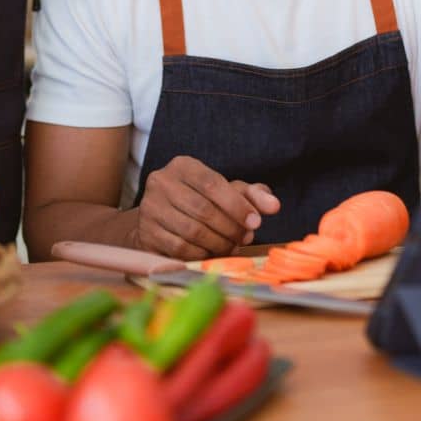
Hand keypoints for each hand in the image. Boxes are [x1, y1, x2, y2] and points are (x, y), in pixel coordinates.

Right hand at [134, 155, 280, 260]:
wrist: (162, 218)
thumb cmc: (200, 201)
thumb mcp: (227, 192)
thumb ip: (252, 195)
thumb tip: (274, 205)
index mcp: (182, 166)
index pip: (212, 184)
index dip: (237, 205)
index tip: (255, 222)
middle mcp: (161, 182)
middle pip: (203, 210)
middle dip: (230, 228)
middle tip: (245, 238)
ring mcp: (150, 208)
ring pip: (192, 231)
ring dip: (219, 243)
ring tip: (231, 245)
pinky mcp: (146, 233)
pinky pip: (180, 248)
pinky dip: (202, 254)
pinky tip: (212, 252)